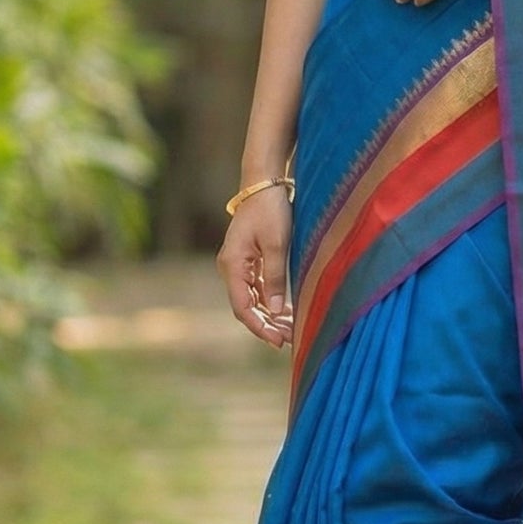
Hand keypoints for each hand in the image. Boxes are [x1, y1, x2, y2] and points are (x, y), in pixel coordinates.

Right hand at [216, 185, 293, 349]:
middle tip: (289, 339)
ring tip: (291, 328)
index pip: (242, 307)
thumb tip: (273, 311)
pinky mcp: (249, 260)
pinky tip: (286, 310)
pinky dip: (270, 300)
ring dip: (269, 314)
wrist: (263, 183)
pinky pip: (257, 287)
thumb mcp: (276, 244)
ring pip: (252, 299)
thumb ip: (275, 278)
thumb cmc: (270, 210)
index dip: (259, 327)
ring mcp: (239, 264)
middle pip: (246, 306)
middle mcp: (231, 267)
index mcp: (232, 264)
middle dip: (266, 325)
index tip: (278, 341)